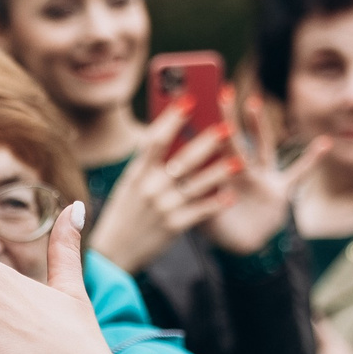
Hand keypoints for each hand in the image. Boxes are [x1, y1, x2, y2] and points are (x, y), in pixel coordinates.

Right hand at [83, 105, 239, 273]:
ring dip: (219, 172)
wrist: (114, 253)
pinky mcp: (174, 227)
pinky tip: (229, 196)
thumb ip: (149, 165)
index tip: (189, 100)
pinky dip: (215, 204)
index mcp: (137, 174)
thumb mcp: (130, 185)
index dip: (172, 118)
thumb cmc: (125, 213)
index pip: (155, 140)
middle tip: (227, 126)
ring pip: (197, 185)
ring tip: (238, 161)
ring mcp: (163, 208)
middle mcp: (150, 188)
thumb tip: (171, 136)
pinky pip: (200, 212)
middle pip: (183, 159)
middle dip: (206, 142)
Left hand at [207, 95, 330, 255]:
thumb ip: (196, 200)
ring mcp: (261, 178)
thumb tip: (182, 188)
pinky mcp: (279, 190)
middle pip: (234, 140)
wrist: (243, 245)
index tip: (193, 105)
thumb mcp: (202, 213)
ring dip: (259, 126)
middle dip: (228, 117)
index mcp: (220, 177)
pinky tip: (324, 144)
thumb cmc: (219, 227)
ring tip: (253, 103)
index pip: (209, 149)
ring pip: (261, 147)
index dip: (202, 130)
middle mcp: (240, 171)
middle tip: (222, 91)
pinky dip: (311, 160)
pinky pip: (298, 172)